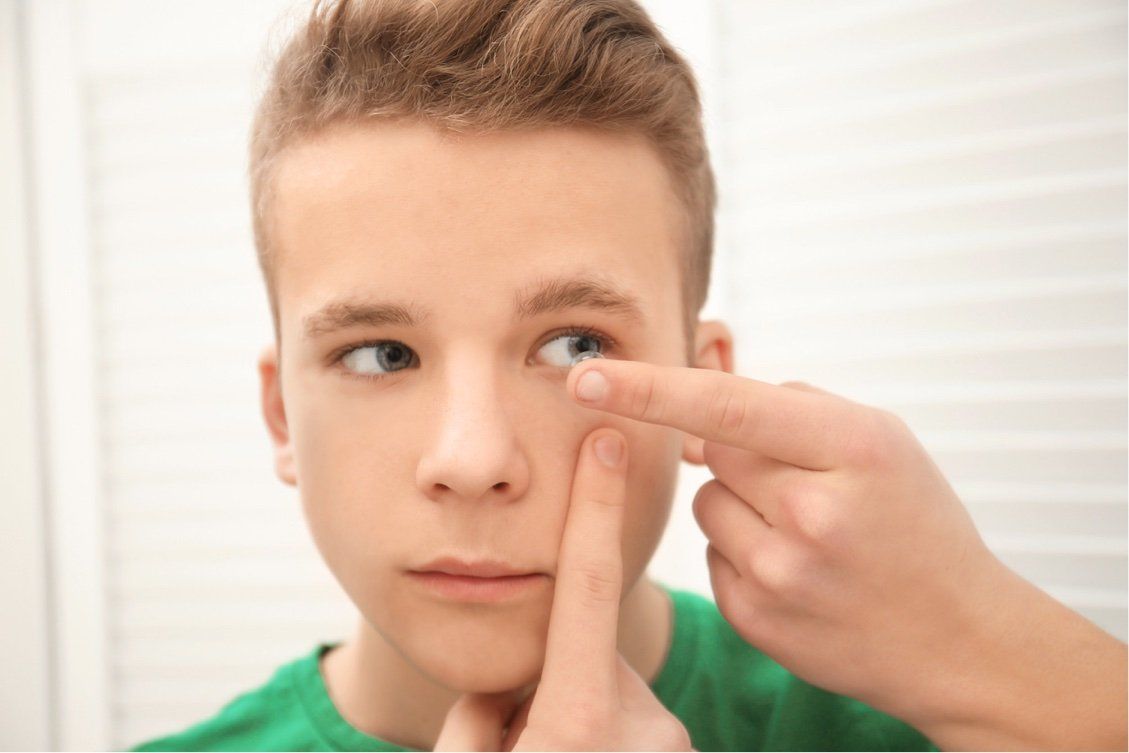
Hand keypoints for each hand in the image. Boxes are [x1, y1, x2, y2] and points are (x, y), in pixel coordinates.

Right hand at [434, 428, 693, 751]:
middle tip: (521, 738)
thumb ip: (479, 707)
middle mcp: (642, 729)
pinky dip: (605, 741)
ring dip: (578, 715)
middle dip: (556, 674)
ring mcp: (671, 748)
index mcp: (579, 723)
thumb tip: (505, 688)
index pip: (588, 585)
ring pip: (609, 692)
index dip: (594, 507)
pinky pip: (633, 726)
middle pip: (592, 653)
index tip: (608, 442)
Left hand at [562, 360, 1004, 722]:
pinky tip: (797, 570)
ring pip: (706, 503)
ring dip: (740, 504)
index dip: (650, 387)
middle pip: (713, 450)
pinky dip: (743, 552)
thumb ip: (790, 408)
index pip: (728, 405)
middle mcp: (812, 512)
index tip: (585, 375)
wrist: (958, 639)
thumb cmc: (917, 525)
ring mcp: (781, 574)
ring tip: (805, 532)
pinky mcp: (755, 619)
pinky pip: (714, 555)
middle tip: (800, 481)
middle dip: (739, 451)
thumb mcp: (881, 441)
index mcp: (852, 449)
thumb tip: (700, 408)